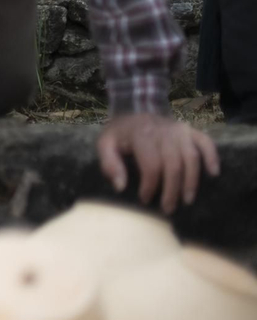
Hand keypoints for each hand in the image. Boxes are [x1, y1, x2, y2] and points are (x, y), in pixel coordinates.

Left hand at [96, 113, 219, 214]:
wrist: (135, 111)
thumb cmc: (121, 133)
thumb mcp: (105, 143)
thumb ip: (109, 163)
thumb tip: (120, 187)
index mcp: (141, 135)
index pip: (151, 165)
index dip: (150, 185)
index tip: (145, 199)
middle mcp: (164, 132)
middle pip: (173, 165)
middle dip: (171, 190)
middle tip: (168, 208)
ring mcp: (180, 130)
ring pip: (191, 158)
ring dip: (191, 181)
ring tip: (187, 200)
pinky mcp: (190, 130)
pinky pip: (206, 143)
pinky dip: (212, 157)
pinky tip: (213, 173)